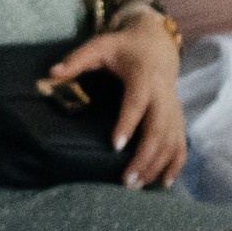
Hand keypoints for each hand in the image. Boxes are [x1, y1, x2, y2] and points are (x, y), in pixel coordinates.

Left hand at [45, 16, 186, 188]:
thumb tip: (51, 73)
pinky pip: (181, 144)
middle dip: (144, 157)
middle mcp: (163, 96)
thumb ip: (76, 59)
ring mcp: (174, 108)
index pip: (136, 104)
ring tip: (137, 186)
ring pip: (171, 141)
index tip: (115, 146)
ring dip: (157, 166)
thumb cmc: (123, 47)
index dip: (128, 124)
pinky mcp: (178, 117)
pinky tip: (163, 183)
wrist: (156, 44)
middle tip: (126, 180)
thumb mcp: (99, 45)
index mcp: (143, 78)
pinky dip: (175, 164)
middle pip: (158, 130)